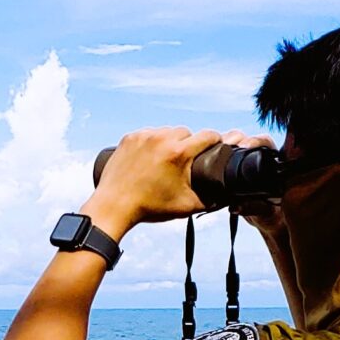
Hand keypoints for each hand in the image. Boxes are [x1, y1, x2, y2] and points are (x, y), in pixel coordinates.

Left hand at [84, 128, 231, 236]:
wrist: (114, 206)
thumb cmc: (150, 208)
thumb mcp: (186, 206)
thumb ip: (210, 200)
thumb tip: (225, 197)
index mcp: (178, 153)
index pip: (207, 135)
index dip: (216, 140)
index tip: (217, 145)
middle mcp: (161, 139)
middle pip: (186, 132)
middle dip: (189, 144)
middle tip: (186, 159)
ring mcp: (144, 136)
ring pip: (166, 131)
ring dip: (170, 141)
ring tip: (167, 159)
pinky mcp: (130, 138)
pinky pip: (148, 134)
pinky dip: (152, 142)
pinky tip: (151, 156)